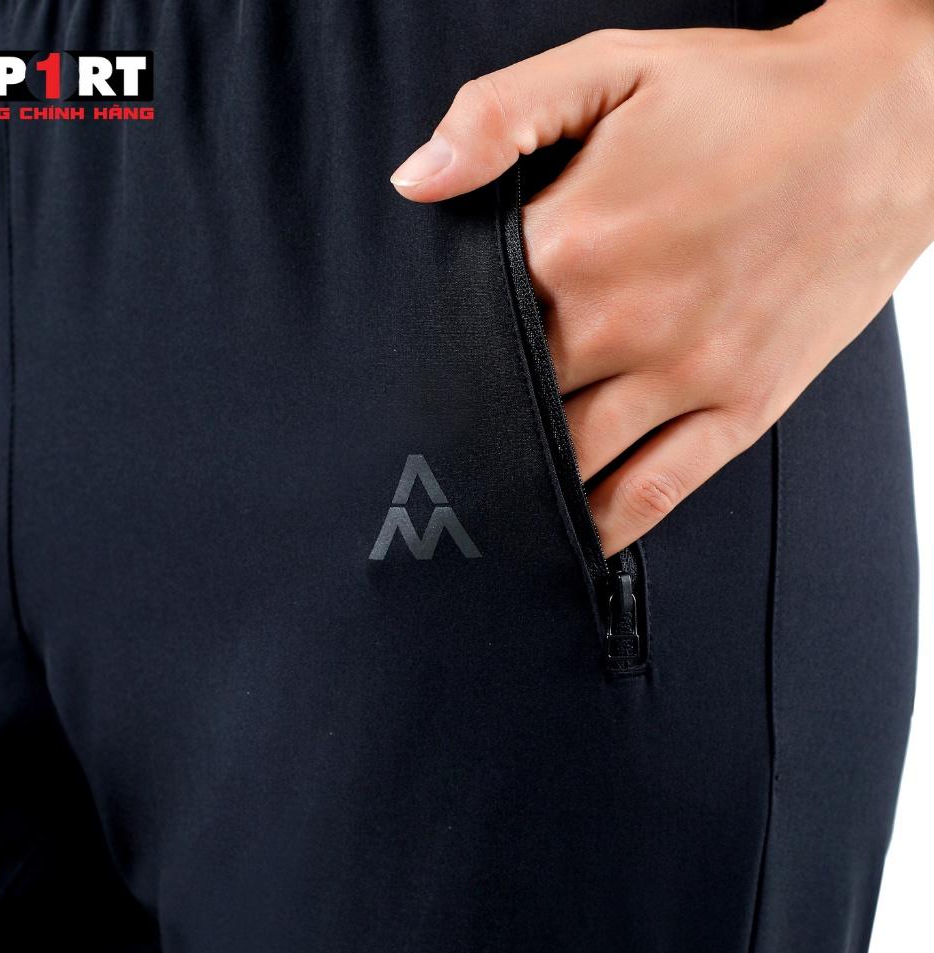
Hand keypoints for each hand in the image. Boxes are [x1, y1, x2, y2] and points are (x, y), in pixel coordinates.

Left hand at [390, 0, 933, 555]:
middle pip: (511, 400)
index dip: (438, 350)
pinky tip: (573, 537)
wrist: (890, 124)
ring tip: (481, 500)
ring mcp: (686, 374)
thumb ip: (499, 117)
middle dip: (471, 421)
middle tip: (436, 447)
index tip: (415, 373)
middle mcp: (622, 323)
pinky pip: (658, 488)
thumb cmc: (747, 97)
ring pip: (572, 459)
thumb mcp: (612, 66)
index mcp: (575, 244)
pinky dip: (608, 523)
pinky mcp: (741, 406)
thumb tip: (416, 178)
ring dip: (521, 483)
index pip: (469, 323)